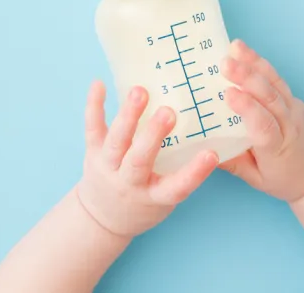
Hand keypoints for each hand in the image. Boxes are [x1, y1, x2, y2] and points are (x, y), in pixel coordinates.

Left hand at [76, 82, 218, 237]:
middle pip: (140, 160)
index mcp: (154, 196)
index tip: (211, 154)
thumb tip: (210, 132)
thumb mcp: (165, 197)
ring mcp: (108, 167)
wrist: (101, 219)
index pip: (177, 188)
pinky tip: (99, 84)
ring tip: (139, 91)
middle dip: (153, 135)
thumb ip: (181, 169)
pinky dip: (94, 106)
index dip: (195, 172)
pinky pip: (92, 128)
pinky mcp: (92, 153)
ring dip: (128, 115)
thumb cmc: (144, 203)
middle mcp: (129, 183)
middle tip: (168, 112)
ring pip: (116, 141)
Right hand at [220, 40, 303, 202]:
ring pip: (275, 83)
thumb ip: (232, 163)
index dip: (247, 107)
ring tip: (235, 47)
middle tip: (225, 63)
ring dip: (254, 63)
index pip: (263, 124)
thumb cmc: (284, 179)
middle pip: (270, 97)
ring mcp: (296, 109)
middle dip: (248, 77)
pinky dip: (261, 65)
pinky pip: (278, 80)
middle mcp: (289, 125)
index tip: (228, 93)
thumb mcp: (255, 179)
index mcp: (277, 148)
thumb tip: (204, 150)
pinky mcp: (295, 100)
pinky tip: (245, 53)